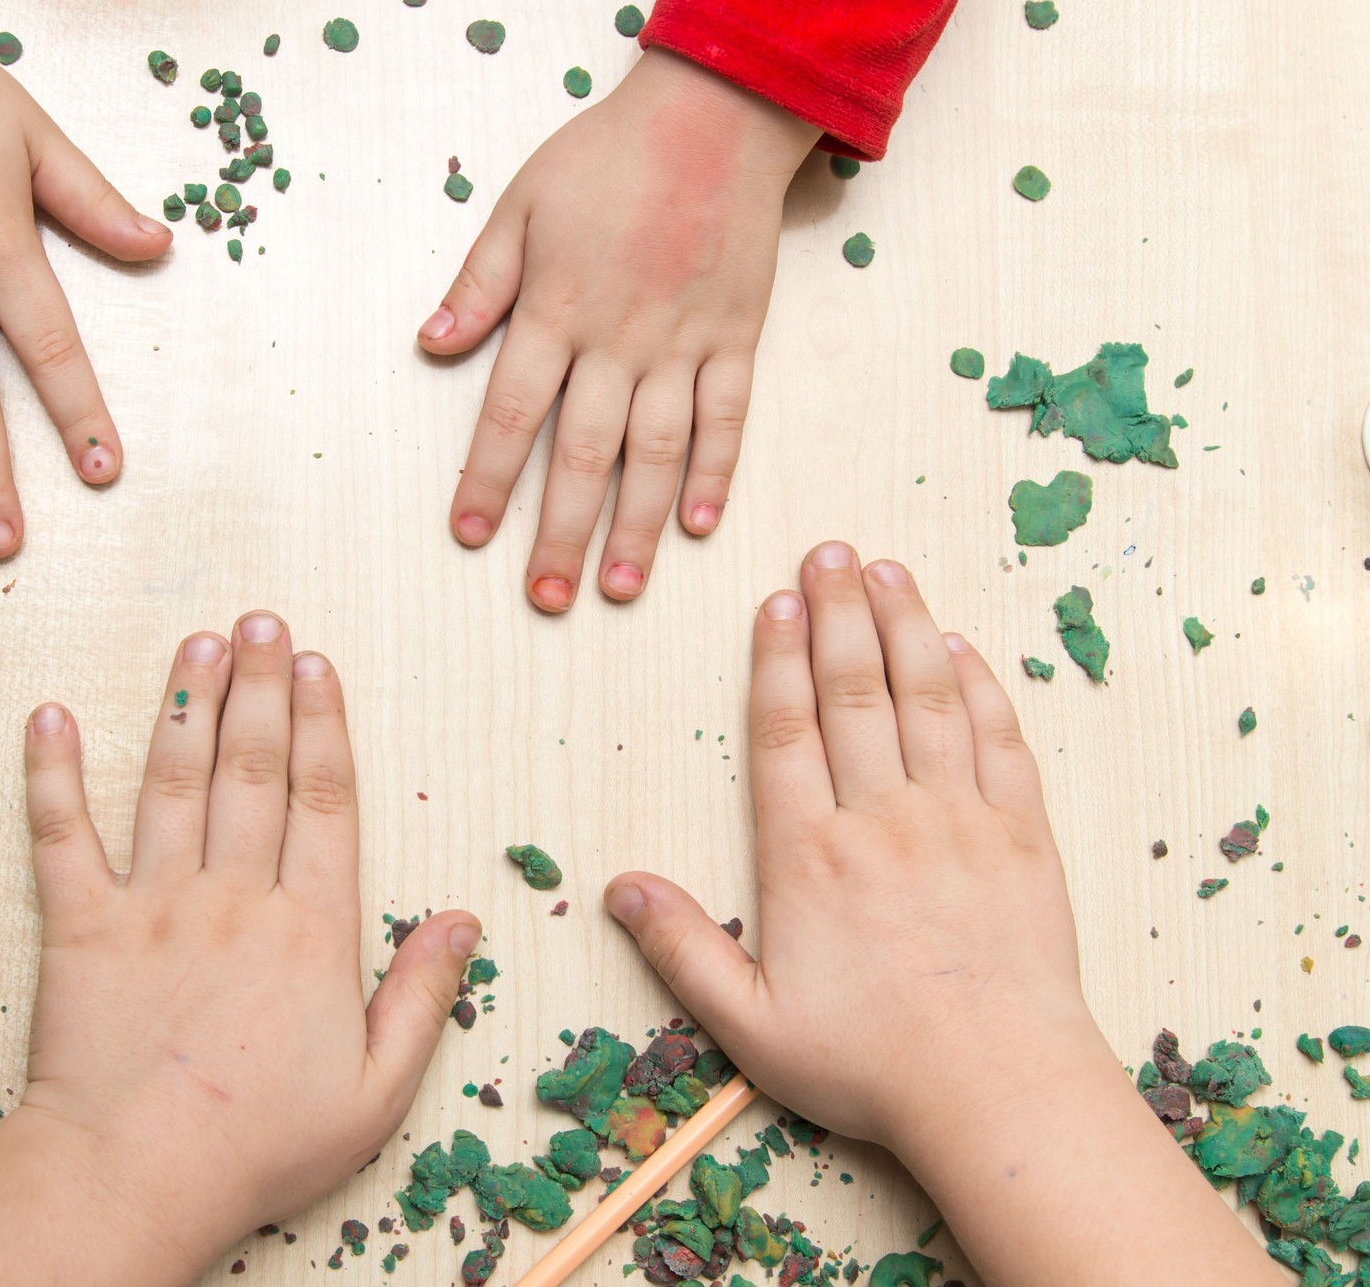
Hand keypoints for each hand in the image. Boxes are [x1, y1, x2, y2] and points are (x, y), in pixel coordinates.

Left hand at [14, 614, 480, 1260]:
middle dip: (261, 686)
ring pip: (172, 780)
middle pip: (253, 768)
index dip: (324, 723)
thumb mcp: (375, 1091)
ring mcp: (151, 904)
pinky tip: (52, 716)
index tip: (318, 665)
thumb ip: (421, 997)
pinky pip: (61, 834)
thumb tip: (461, 920)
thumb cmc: (257, 1147)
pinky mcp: (77, 926)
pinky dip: (53, 772)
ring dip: (186, 702)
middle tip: (262, 620)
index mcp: (308, 931)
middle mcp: (233, 897)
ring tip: (198, 642)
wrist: (131, 1178)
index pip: (324, 800)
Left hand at [420, 49, 816, 611]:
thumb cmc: (606, 156)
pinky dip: (715, 472)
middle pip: (583, 451)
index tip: (468, 533)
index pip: (512, 412)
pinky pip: (727, 416)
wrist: (714, 114)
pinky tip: (699, 525)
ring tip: (619, 586)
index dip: (487, 478)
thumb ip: (478, 282)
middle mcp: (618, 336)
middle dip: (559, 530)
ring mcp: (683, 340)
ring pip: (656, 450)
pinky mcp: (736, 335)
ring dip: (637, 524)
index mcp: (555, 307)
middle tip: (543, 596)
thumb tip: (429, 344)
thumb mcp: (519, 204)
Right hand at [603, 543, 1278, 1286]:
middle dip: (838, 614)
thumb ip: (683, 948)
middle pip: (856, 693)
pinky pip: (1000, 742)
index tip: (776, 600)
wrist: (1002, 1092)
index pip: (787, 733)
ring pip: (929, 699)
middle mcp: (883, 821)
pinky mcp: (1023, 839)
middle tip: (828, 551)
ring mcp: (960, 822)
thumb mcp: (752, 1024)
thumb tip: (620, 886)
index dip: (779, 659)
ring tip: (887, 571)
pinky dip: (981, 688)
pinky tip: (964, 649)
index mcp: (811, 857)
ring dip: (906, 627)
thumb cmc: (873, 1066)